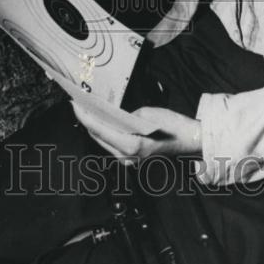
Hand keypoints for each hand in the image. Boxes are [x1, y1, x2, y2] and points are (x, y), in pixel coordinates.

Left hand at [72, 104, 201, 163]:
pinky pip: (111, 143)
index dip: (84, 116)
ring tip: (86, 109)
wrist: (188, 139)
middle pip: (97, 136)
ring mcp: (127, 160)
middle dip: (86, 120)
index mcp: (130, 145)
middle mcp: (126, 156)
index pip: (98, 129)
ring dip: (93, 125)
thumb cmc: (172, 126)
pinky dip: (104, 131)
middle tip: (78, 103)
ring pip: (102, 141)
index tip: (75, 104)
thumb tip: (111, 115)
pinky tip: (100, 120)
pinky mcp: (130, 158)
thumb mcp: (146, 113)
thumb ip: (125, 116)